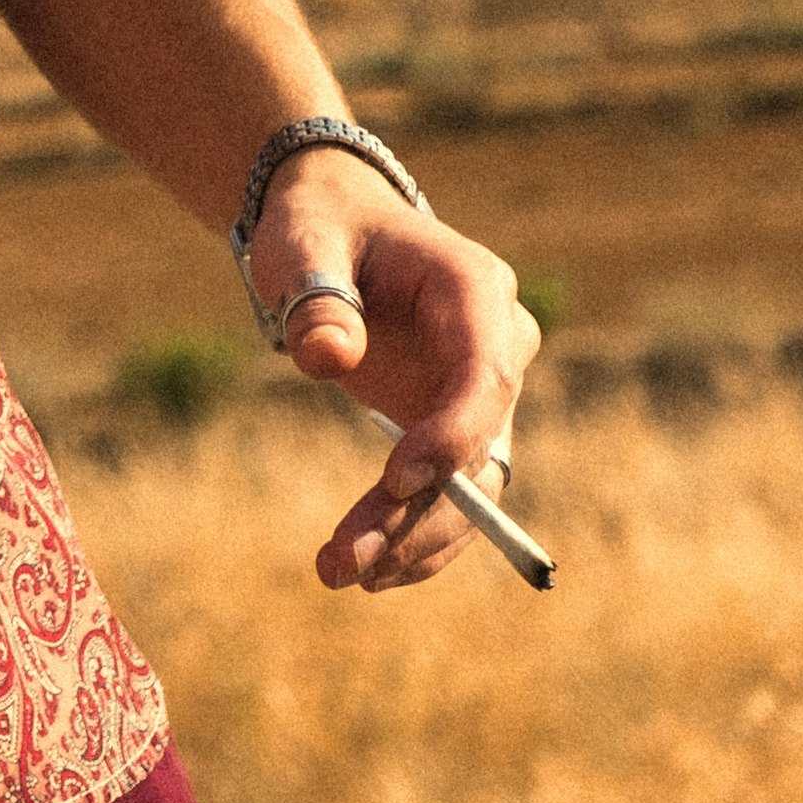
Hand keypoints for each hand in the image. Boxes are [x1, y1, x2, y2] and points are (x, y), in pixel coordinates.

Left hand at [250, 160, 537, 591]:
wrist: (336, 229)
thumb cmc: (322, 229)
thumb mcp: (304, 244)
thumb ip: (316, 295)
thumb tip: (328, 358)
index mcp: (475, 289)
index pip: (485, 374)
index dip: (450, 435)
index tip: (393, 483)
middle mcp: (499, 345)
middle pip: (480, 445)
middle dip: (420, 513)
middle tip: (347, 562)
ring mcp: (484, 393)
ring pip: (471, 485)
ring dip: (415, 539)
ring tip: (339, 574)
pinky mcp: (458, 427)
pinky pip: (453, 495)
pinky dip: (416, 536)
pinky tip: (367, 572)